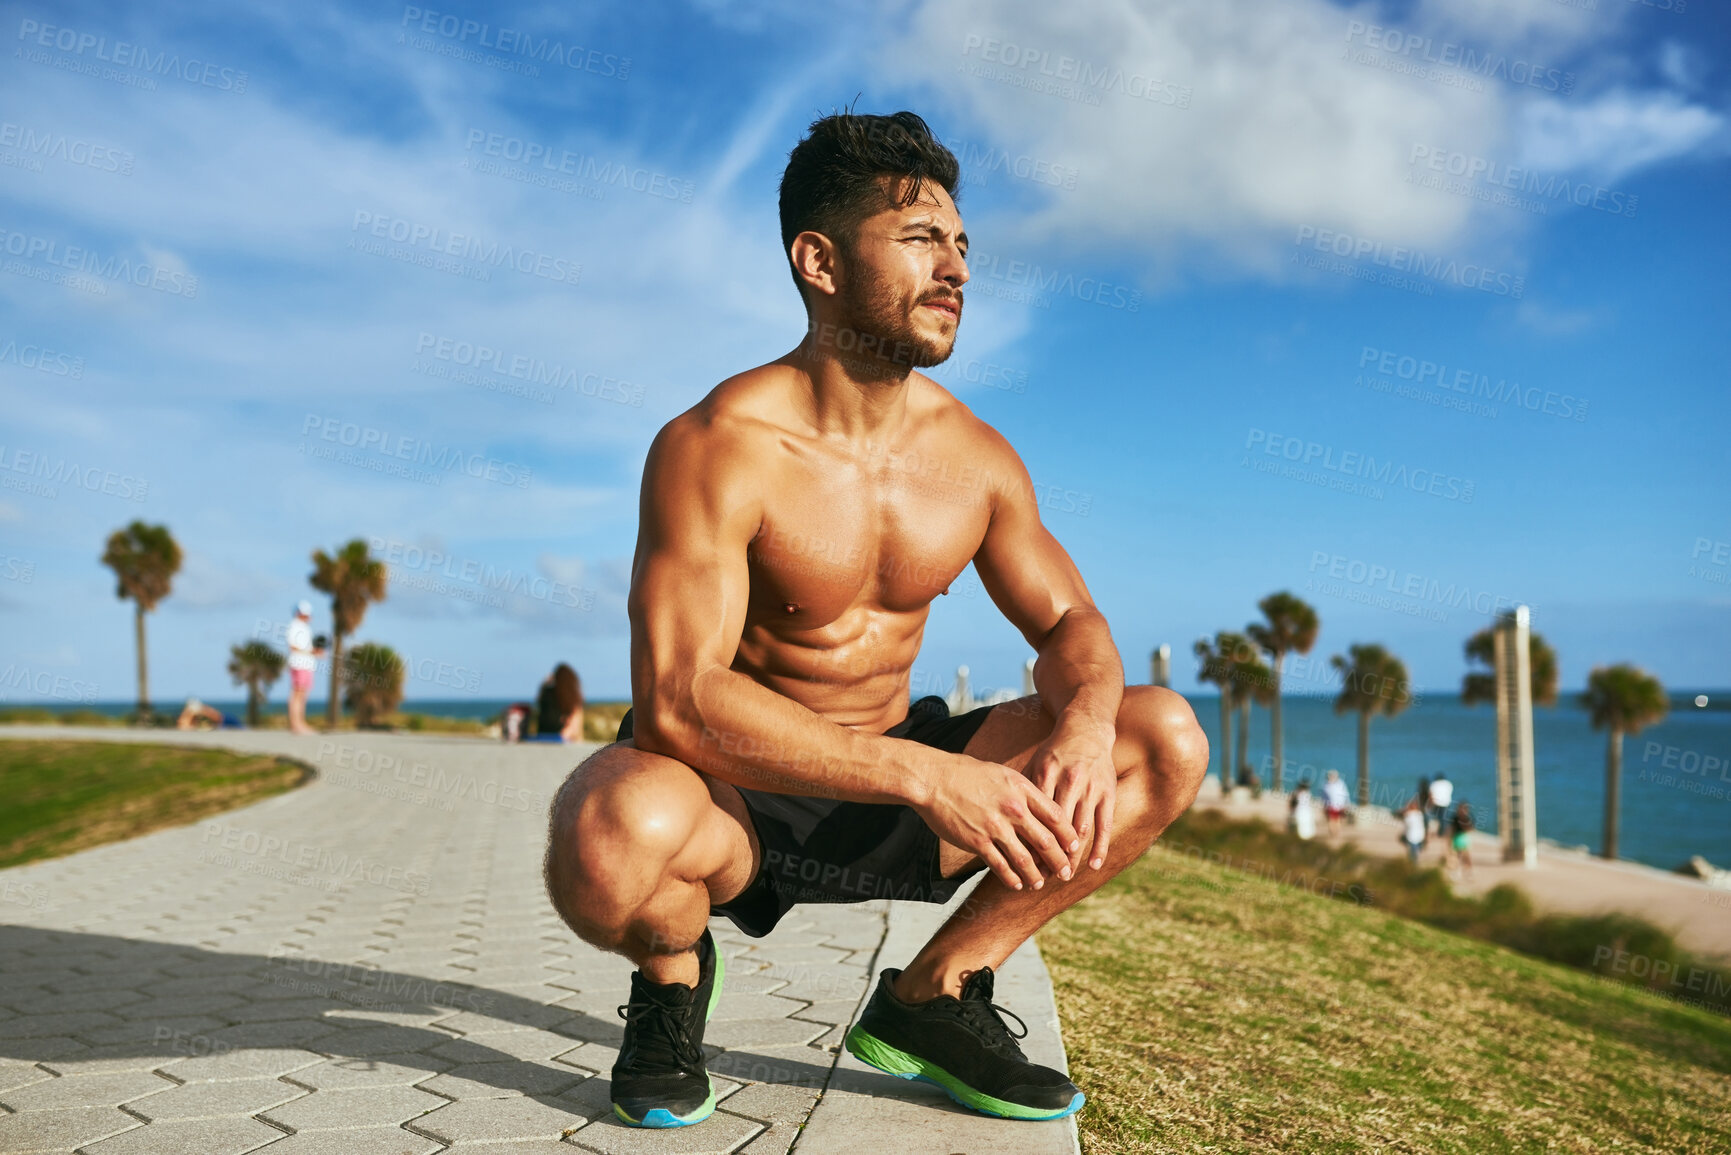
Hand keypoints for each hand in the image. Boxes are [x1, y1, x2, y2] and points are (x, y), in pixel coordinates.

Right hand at [915, 756, 1078, 891]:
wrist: (933, 779)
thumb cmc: (966, 774)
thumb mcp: (1001, 774)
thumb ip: (1022, 791)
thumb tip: (1040, 806)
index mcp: (1021, 789)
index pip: (1055, 816)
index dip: (1068, 835)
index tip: (1074, 847)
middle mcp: (1013, 809)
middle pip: (1046, 841)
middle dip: (1059, 861)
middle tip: (1065, 873)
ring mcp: (995, 827)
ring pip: (1025, 859)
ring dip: (1036, 876)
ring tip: (1040, 884)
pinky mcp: (977, 842)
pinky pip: (1001, 866)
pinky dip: (1012, 879)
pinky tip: (1017, 885)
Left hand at [1026, 715, 1116, 871]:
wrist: (1086, 731)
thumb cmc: (1055, 754)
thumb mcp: (1034, 766)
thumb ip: (1021, 790)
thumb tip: (1000, 817)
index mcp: (1045, 775)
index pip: (1034, 817)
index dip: (1028, 841)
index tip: (1021, 863)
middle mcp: (1069, 782)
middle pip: (1058, 828)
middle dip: (1050, 855)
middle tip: (1042, 878)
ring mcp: (1091, 789)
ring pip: (1081, 830)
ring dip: (1073, 856)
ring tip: (1064, 875)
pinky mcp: (1108, 793)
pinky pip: (1105, 825)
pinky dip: (1100, 847)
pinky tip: (1093, 866)